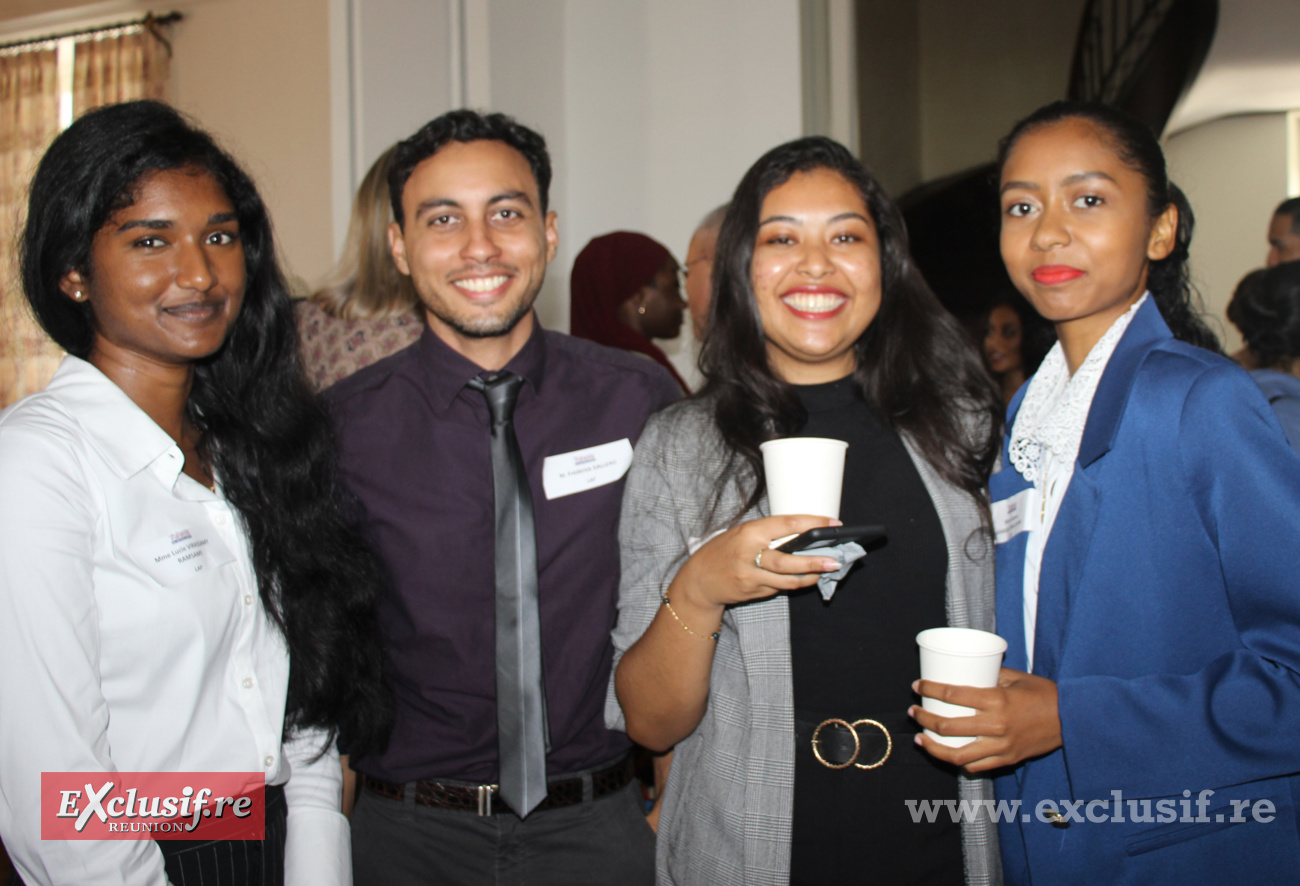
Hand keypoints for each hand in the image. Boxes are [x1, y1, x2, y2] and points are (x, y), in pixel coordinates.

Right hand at [671, 514, 842, 610]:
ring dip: (810, 576)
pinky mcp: (752, 592)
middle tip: (836, 560)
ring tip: (825, 571)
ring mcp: (750, 576)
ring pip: (788, 579)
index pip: (787, 524)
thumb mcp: (740, 534)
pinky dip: (794, 583)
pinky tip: (805, 579)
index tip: (832, 524)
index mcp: (749, 532)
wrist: (697, 581)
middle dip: (815, 561)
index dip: (813, 524)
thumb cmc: (722, 552)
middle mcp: (749, 554)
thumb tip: (801, 535)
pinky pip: (779, 588)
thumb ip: (767, 535)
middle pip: (789, 560)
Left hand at [908, 668, 1060, 772]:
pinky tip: (948, 754)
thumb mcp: (1016, 678)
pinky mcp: (1007, 760)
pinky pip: (976, 766)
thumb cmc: (1044, 694)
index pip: (952, 695)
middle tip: (913, 712)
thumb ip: (991, 675)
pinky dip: (959, 762)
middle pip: (947, 726)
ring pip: (957, 755)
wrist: (1073, 720)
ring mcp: (1001, 747)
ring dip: (933, 746)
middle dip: (923, 718)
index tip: (917, 685)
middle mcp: (996, 725)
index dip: (930, 689)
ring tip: (921, 738)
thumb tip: (966, 670)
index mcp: (996, 700)